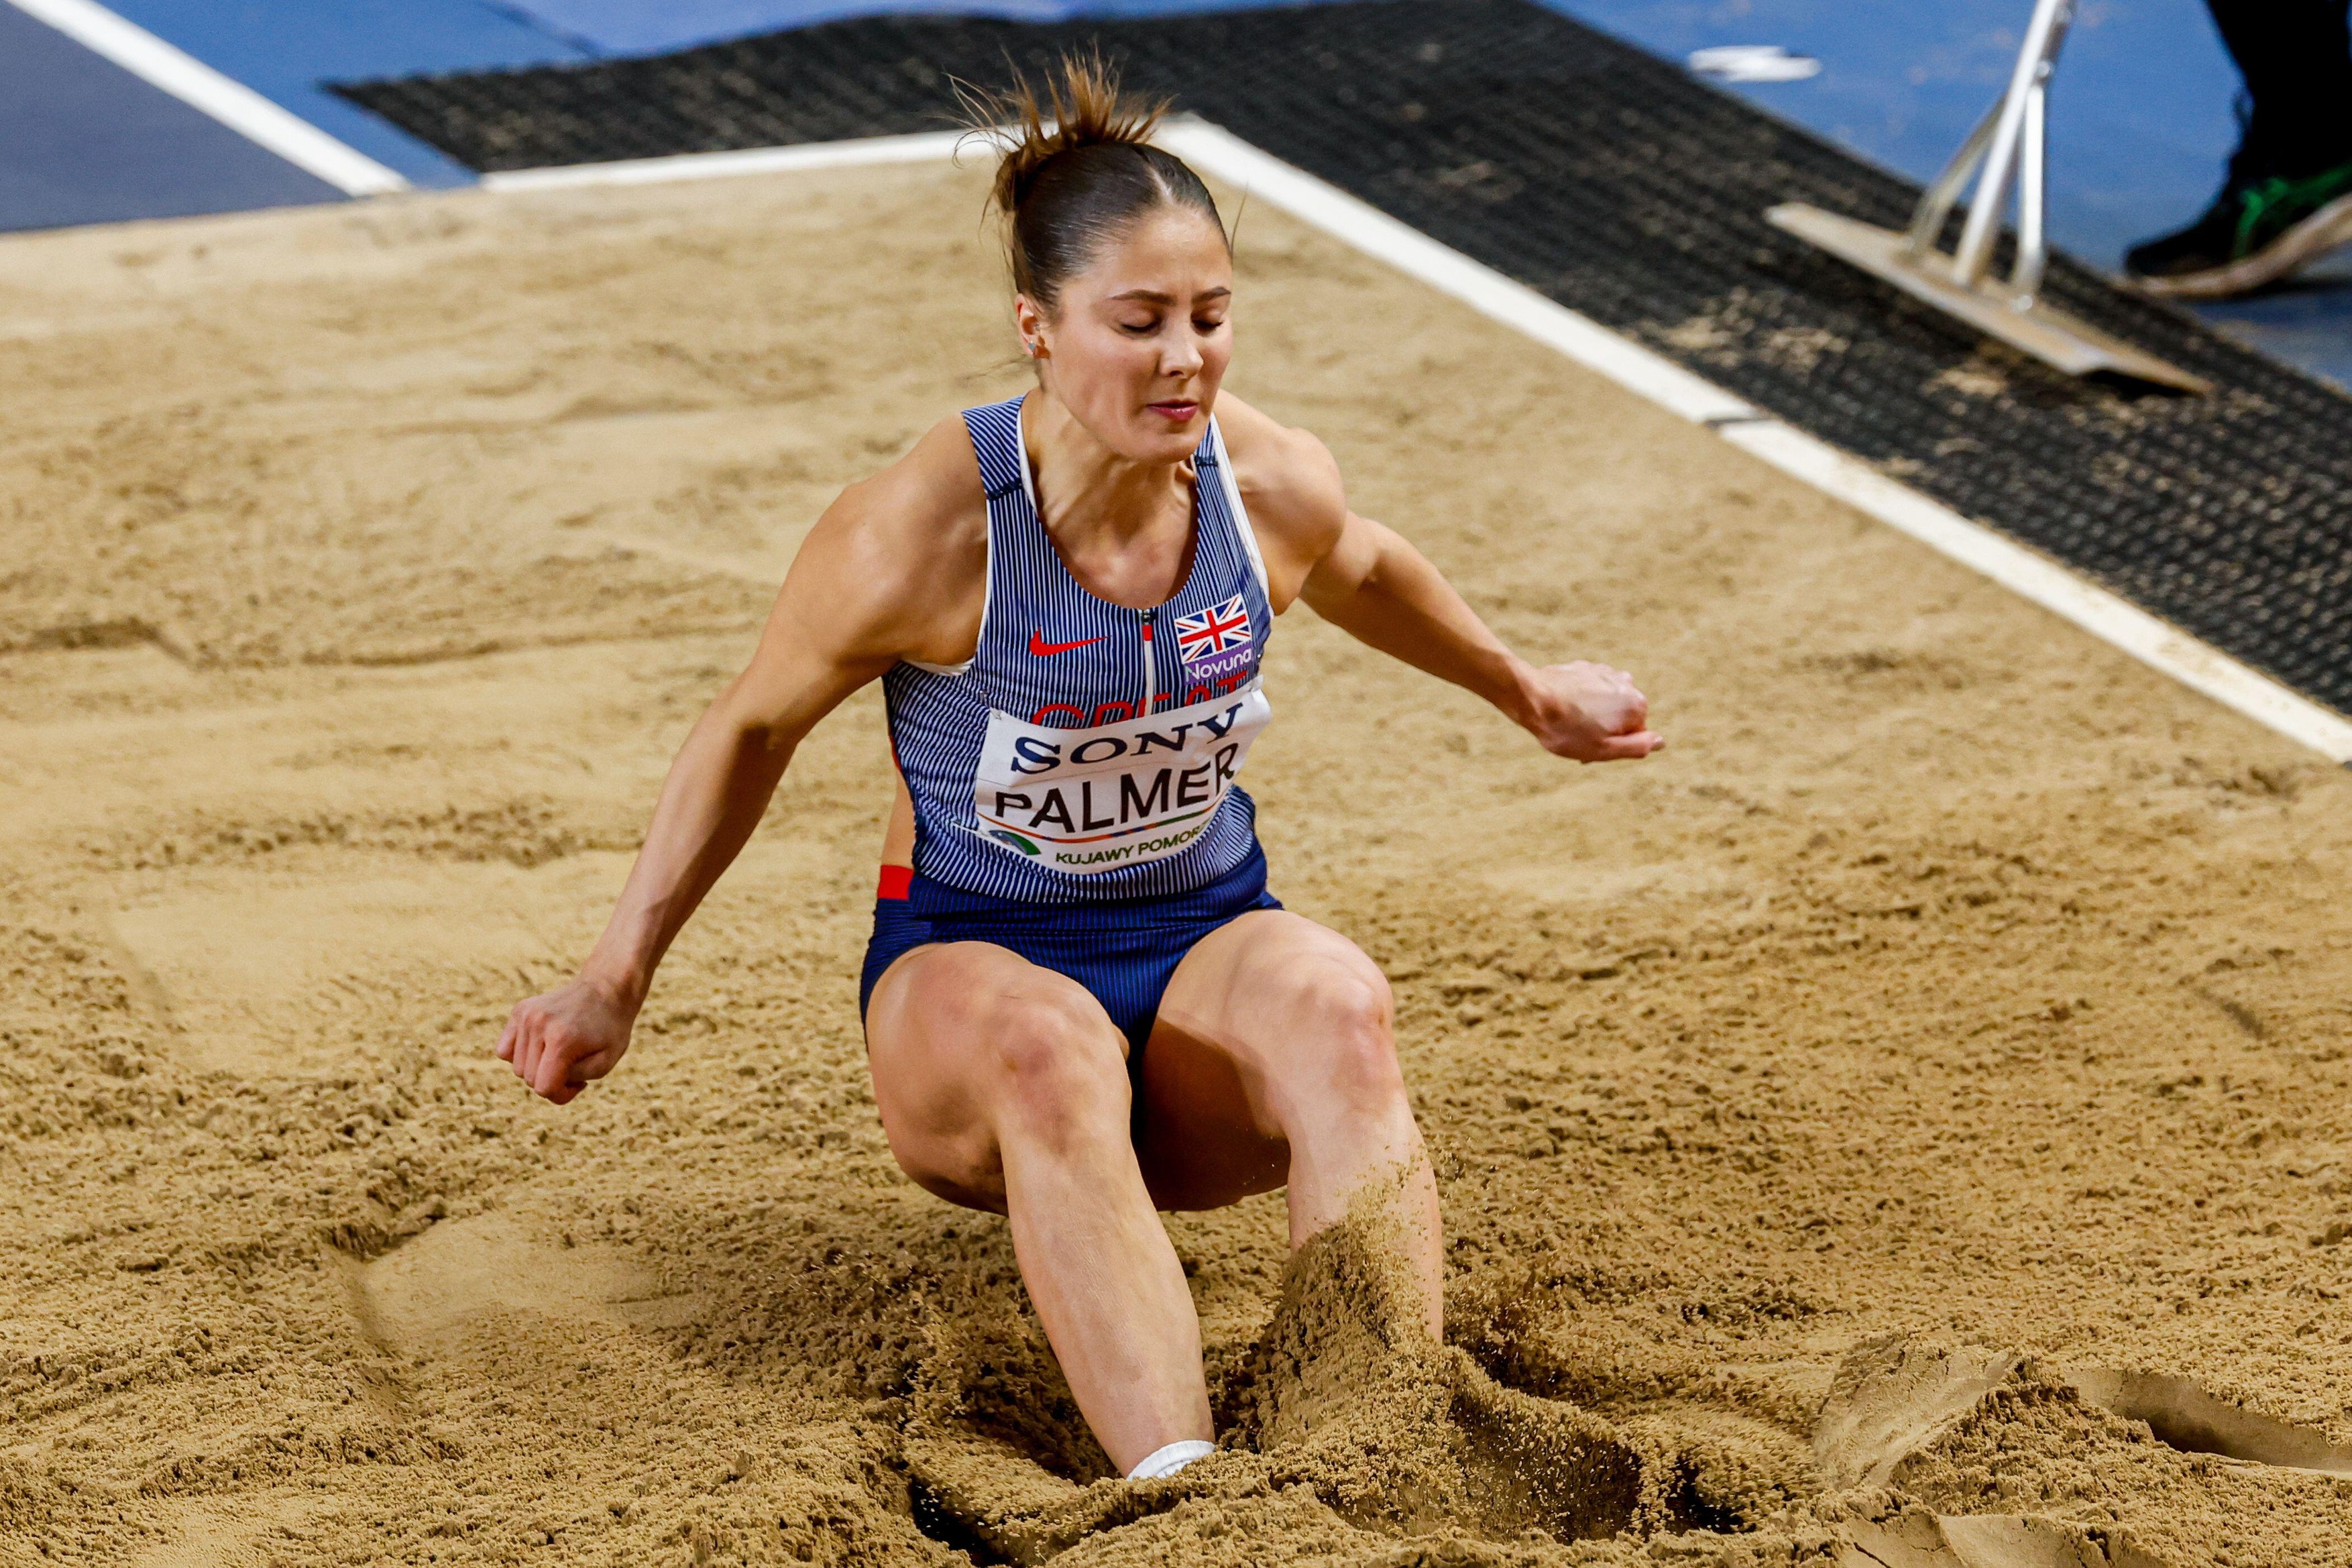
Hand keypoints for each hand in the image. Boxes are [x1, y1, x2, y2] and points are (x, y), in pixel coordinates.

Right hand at [496, 976, 636, 1104]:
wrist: (606, 988)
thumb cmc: (610, 1030)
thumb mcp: (604, 1063)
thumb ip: (572, 1081)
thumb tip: (542, 1084)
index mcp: (562, 1039)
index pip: (543, 1088)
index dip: (561, 1094)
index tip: (579, 1083)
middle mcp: (538, 1025)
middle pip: (529, 1079)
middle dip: (551, 1081)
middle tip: (574, 1066)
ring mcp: (526, 1015)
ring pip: (517, 1067)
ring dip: (538, 1068)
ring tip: (561, 1054)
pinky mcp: (519, 1010)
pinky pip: (505, 1050)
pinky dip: (521, 1055)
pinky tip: (542, 1047)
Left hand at [1519, 660, 1662, 761]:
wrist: (1532, 698)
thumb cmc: (1566, 729)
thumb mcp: (1605, 750)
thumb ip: (1638, 747)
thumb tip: (1661, 741)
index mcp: (1636, 705)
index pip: (1635, 736)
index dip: (1613, 746)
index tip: (1590, 749)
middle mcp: (1627, 684)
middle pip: (1621, 717)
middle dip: (1603, 729)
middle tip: (1577, 737)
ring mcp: (1605, 672)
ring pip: (1605, 704)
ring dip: (1591, 715)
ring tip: (1568, 723)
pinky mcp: (1585, 668)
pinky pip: (1589, 692)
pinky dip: (1579, 701)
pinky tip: (1562, 707)